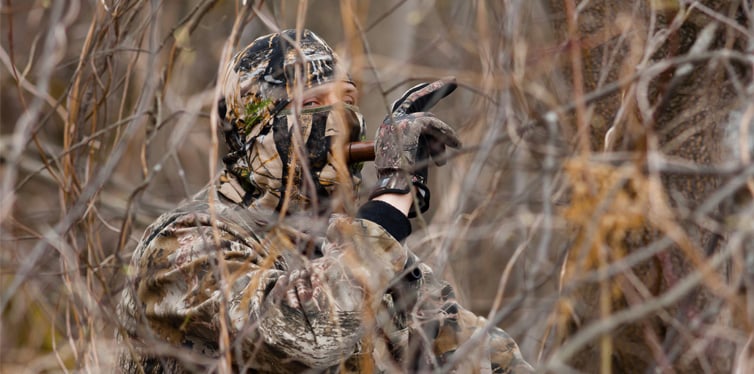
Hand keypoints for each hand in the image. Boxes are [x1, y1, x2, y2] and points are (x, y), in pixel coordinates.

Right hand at [370, 78, 460, 215]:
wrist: (396, 187)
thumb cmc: (405, 180)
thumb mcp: (412, 158)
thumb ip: (422, 144)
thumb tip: (440, 146)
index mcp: (387, 129)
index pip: (405, 106)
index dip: (422, 95)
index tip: (437, 88)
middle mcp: (390, 121)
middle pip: (414, 98)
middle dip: (435, 89)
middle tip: (454, 80)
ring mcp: (398, 122)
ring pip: (429, 119)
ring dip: (443, 135)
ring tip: (456, 145)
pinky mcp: (410, 125)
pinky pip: (433, 124)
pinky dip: (446, 134)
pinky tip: (456, 143)